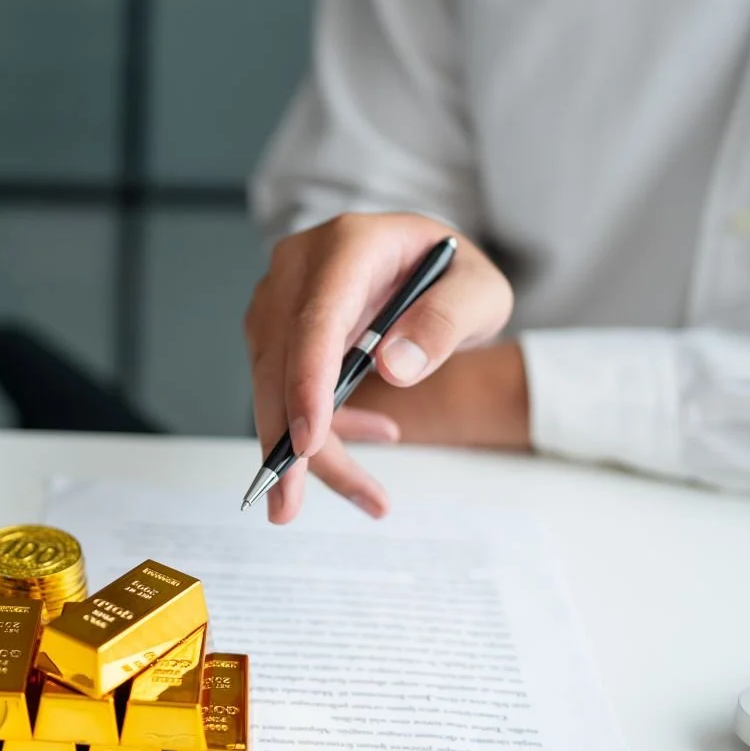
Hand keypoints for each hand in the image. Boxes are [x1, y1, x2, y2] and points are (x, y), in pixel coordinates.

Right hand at [244, 212, 513, 523]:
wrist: (429, 265)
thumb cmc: (452, 276)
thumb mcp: (479, 293)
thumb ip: (445, 321)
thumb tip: (393, 368)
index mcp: (349, 245)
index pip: (316, 318)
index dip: (306, 383)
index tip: (308, 443)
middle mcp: (299, 266)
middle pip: (278, 361)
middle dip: (284, 441)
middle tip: (289, 506)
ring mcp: (278, 297)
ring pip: (270, 385)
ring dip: (303, 449)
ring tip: (364, 493)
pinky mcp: (274, 330)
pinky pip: (280, 391)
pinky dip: (320, 429)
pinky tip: (373, 435)